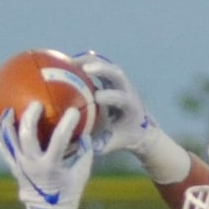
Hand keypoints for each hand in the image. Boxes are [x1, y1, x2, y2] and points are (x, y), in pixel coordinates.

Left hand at [0, 102, 92, 208]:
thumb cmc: (68, 196)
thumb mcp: (81, 176)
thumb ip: (85, 155)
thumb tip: (86, 135)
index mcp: (51, 166)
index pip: (60, 139)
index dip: (67, 123)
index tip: (73, 111)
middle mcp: (33, 165)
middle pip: (28, 134)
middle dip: (31, 115)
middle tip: (37, 104)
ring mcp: (21, 167)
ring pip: (10, 140)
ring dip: (9, 122)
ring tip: (9, 108)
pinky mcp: (14, 169)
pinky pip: (4, 150)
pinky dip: (0, 137)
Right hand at [74, 51, 189, 182]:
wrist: (141, 128)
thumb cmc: (126, 136)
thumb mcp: (115, 142)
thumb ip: (100, 145)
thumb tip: (78, 147)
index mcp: (131, 107)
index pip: (122, 98)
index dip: (110, 96)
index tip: (96, 97)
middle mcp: (128, 90)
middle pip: (117, 74)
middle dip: (102, 69)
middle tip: (84, 68)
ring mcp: (121, 82)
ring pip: (107, 66)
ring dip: (90, 62)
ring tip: (69, 62)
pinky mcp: (112, 78)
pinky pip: (100, 66)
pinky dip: (85, 62)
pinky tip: (67, 61)